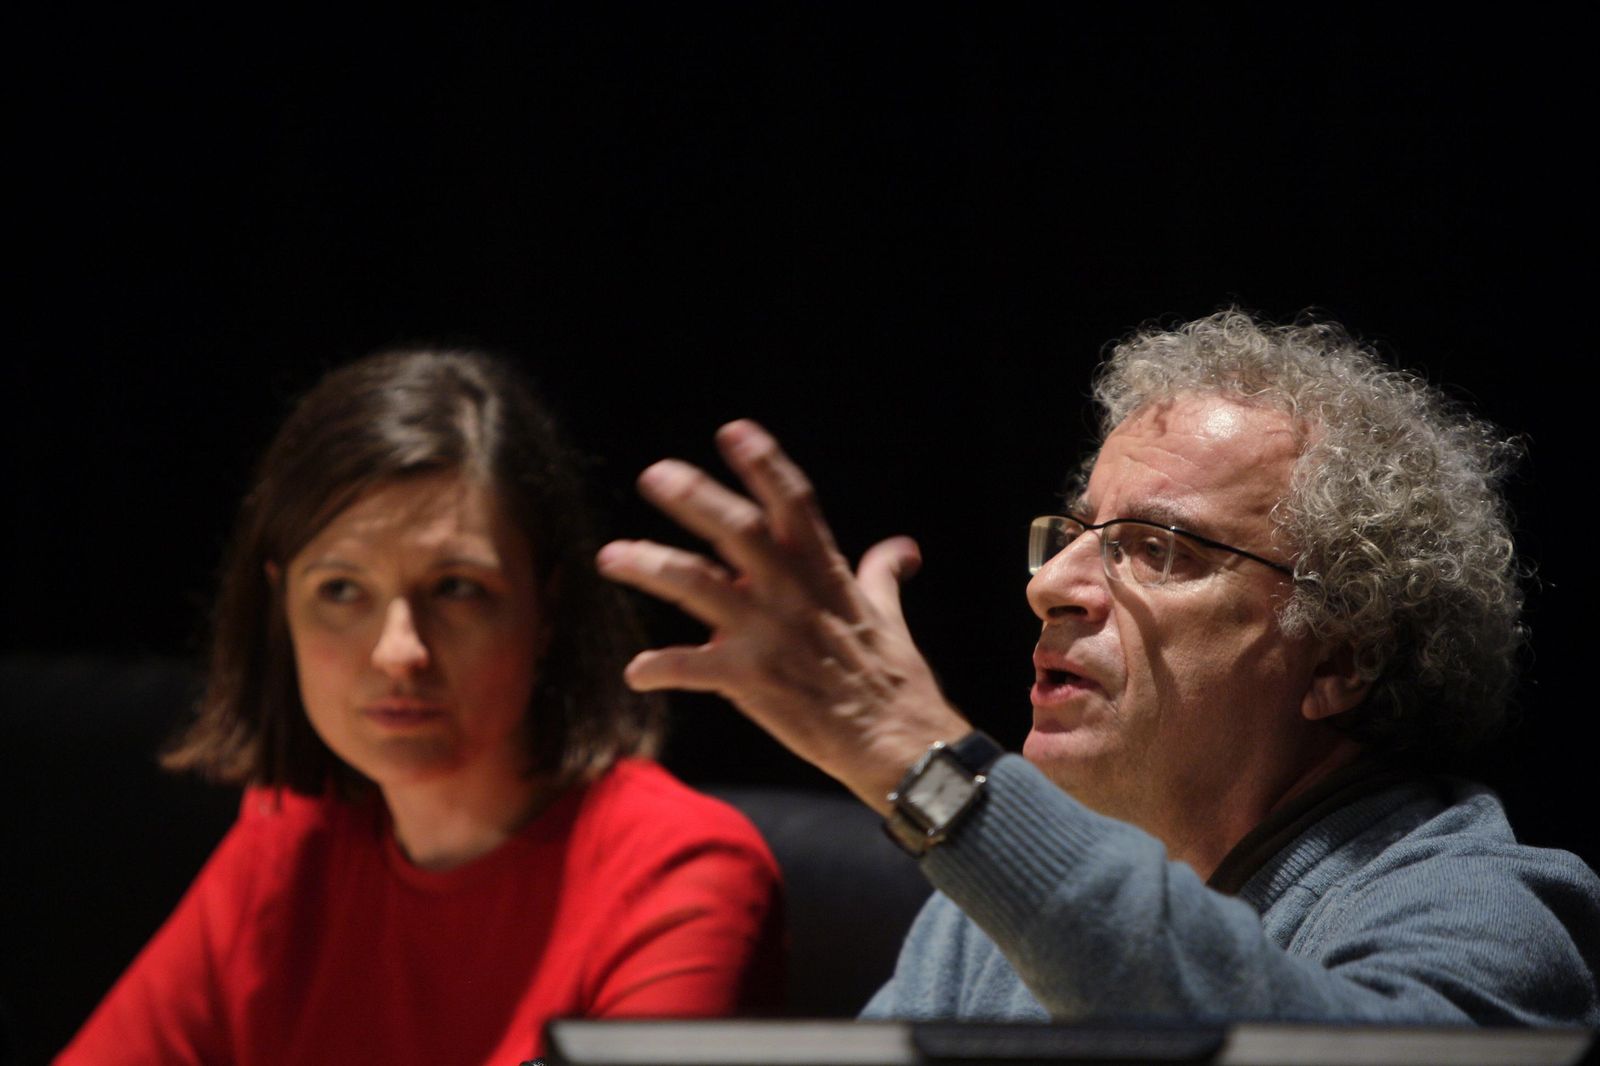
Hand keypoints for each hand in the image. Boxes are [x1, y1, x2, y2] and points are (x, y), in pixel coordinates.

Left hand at [596, 420, 969, 812]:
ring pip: (698, 585)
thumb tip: (902, 550)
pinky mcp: (752, 680)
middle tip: (654, 474)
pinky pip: (692, 666)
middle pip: (736, 529)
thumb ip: (881, 575)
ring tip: (612, 555)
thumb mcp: (890, 616)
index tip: (733, 431)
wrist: (897, 742)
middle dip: (693, 497)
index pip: (793, 503)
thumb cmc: (895, 680)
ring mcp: (770, 634)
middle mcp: (793, 593)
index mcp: (824, 571)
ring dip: (651, 566)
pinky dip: (659, 668)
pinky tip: (635, 673)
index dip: (764, 464)